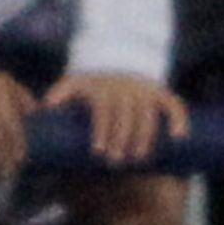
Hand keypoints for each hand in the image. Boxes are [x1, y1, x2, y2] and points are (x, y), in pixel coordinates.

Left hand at [42, 71, 188, 166]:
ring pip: (148, 113)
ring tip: (139, 158)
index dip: (102, 130)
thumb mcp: (72, 84)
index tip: (98, 152)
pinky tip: (180, 137)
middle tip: (117, 162)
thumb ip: (59, 95)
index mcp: (102, 89)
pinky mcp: (160, 93)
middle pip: (126, 115)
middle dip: (122, 139)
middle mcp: (125, 89)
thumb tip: (43, 108)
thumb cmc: (88, 85)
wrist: (115, 62)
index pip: (103, 110)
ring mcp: (144, 91)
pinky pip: (173, 103)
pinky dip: (179, 118)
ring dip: (146, 135)